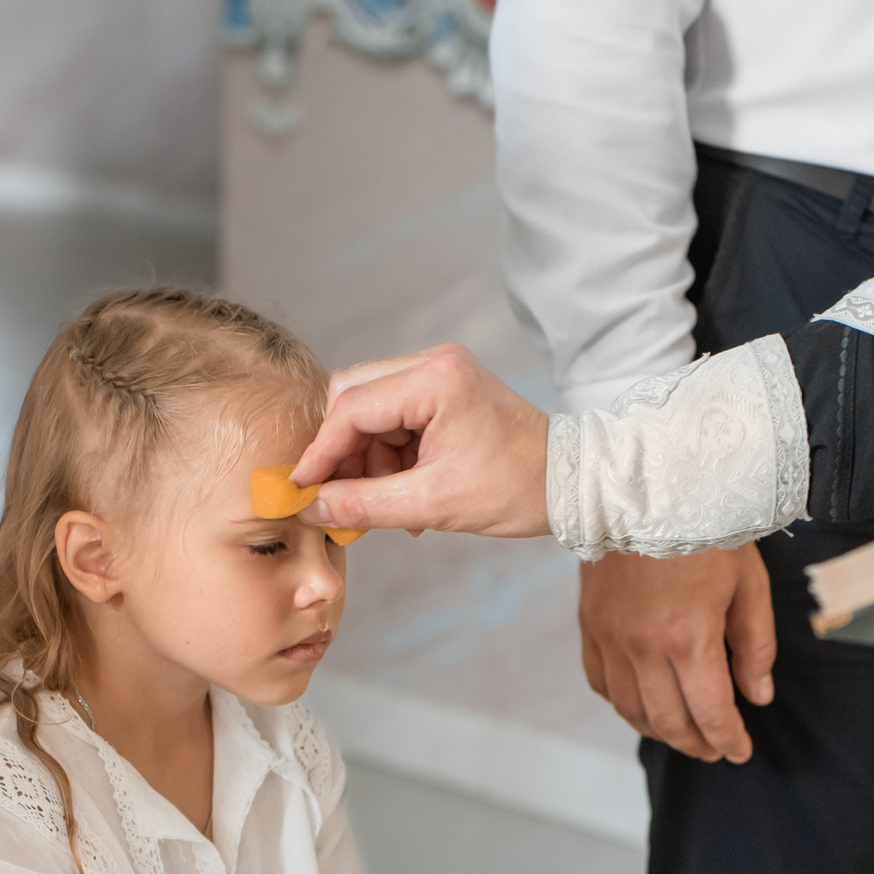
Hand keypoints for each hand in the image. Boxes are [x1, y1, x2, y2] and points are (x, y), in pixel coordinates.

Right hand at [291, 344, 552, 537]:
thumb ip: (365, 505)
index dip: (320, 452)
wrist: (572, 482)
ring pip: (370, 410)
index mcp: (435, 380)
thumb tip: (312, 510)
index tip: (300, 490)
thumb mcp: (435, 504)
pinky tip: (404, 491)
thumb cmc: (517, 488)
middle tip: (341, 497)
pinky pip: (394, 418)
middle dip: (342, 451)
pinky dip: (389, 456)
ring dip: (367, 459)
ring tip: (388, 503)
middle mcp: (434, 364)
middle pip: (352, 397)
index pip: (351, 409)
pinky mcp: (445, 391)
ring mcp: (440, 374)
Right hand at [579, 547, 776, 762]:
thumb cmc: (704, 529)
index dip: (729, 740)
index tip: (740, 751)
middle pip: (670, 721)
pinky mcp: (590, 627)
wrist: (644, 489)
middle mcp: (644, 648)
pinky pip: (601, 683)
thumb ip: (755, 646)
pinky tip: (643, 704)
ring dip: (660, 730)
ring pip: (632, 710)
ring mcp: (612, 639)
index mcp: (689, 639)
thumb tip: (757, 695)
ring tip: (684, 733)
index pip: (710, 712)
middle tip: (715, 749)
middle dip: (697, 743)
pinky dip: (623, 704)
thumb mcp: (748, 583)